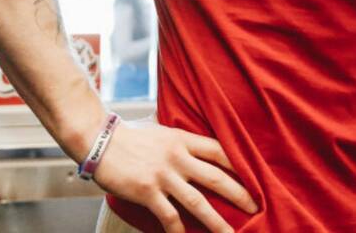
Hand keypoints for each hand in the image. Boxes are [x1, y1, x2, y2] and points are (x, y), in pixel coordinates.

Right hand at [92, 120, 257, 232]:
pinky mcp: (147, 192)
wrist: (99, 140)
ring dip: (217, 222)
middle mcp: (178, 157)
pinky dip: (178, 231)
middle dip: (240, 194)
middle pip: (217, 177)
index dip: (240, 163)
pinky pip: (169, 216)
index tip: (256, 175)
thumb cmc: (130, 137)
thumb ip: (181, 142)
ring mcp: (163, 176)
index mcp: (183, 139)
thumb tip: (197, 152)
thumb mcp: (162, 132)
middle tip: (256, 207)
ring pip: (198, 202)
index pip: (220, 150)